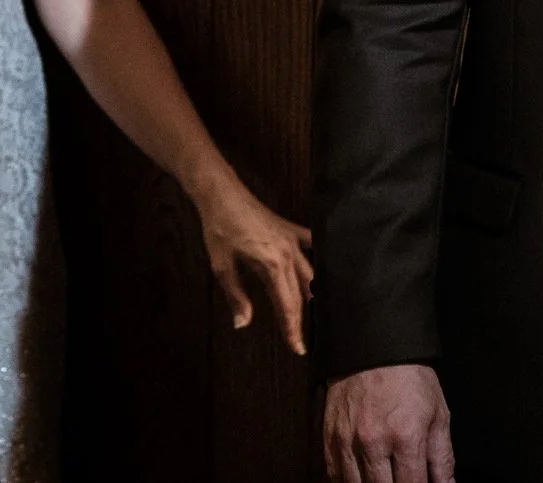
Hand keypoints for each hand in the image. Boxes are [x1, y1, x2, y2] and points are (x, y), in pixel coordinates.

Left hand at [193, 177, 313, 353]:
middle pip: (299, 295)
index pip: (287, 305)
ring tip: (314, 313)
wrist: (222, 194)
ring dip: (311, 295)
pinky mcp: (291, 229)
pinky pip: (312, 245)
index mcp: (272, 265)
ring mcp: (293, 240)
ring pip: (310, 274)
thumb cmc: (219, 229)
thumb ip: (236, 297)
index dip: (292, 329)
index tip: (298, 348)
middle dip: (299, 319)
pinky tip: (323, 269)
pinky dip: (319, 258)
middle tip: (300, 341)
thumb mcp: (222, 266)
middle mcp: (288, 254)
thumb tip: (242, 323)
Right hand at [324, 364, 454, 482]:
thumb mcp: (438, 414)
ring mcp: (347, 440)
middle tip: (401, 479)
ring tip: (383, 477)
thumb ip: (442, 457)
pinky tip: (362, 477)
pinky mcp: (330, 435)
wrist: (374, 346)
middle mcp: (373, 441)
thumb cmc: (409, 378)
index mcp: (405, 436)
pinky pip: (334, 474)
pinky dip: (348, 481)